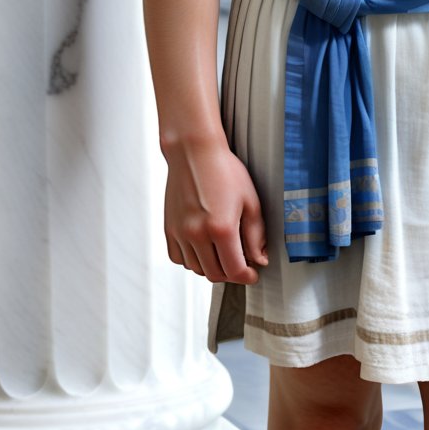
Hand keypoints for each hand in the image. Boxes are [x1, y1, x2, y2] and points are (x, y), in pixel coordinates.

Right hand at [163, 138, 267, 283]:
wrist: (194, 153)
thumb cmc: (224, 171)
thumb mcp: (250, 202)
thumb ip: (256, 235)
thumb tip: (259, 259)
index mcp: (221, 228)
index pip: (234, 270)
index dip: (246, 276)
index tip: (252, 274)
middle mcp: (197, 234)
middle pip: (215, 274)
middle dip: (231, 274)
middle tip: (241, 264)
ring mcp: (180, 232)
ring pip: (196, 269)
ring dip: (212, 268)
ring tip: (223, 254)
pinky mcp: (169, 228)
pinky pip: (179, 258)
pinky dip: (192, 260)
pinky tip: (203, 248)